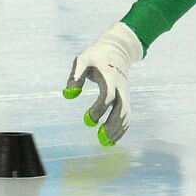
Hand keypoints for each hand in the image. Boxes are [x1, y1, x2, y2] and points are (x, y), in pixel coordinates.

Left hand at [63, 22, 143, 145]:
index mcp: (110, 77)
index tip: (87, 120)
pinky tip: (113, 140)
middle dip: (112, 124)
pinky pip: (127, 115)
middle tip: (100, 138)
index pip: (108, 96)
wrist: (117, 52)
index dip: (99, 109)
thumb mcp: (82, 60)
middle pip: (121, 109)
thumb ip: (75, 75)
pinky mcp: (126, 98)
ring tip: (105, 143)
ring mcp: (125, 94)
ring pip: (126, 114)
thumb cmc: (95, 57)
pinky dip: (122, 128)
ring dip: (118, 130)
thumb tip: (68, 95)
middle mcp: (121, 87)